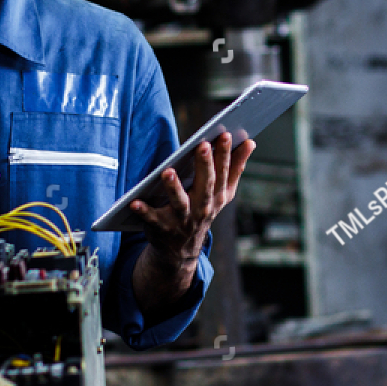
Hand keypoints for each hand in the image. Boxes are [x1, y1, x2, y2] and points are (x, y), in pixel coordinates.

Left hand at [130, 133, 254, 313]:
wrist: (181, 250)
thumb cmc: (202, 210)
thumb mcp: (223, 193)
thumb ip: (236, 168)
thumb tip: (251, 142)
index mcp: (217, 196)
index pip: (223, 172)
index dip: (225, 154)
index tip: (226, 135)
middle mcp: (202, 208)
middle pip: (205, 184)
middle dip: (205, 165)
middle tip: (203, 145)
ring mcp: (182, 219)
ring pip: (179, 202)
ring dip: (174, 187)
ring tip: (168, 171)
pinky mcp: (161, 227)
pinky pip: (152, 219)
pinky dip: (143, 211)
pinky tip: (134, 202)